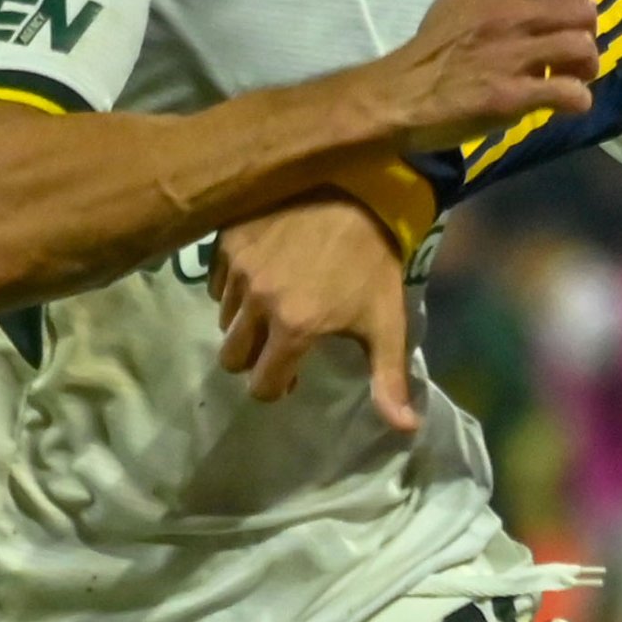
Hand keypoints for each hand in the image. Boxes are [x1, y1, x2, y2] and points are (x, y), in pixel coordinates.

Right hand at [213, 191, 416, 431]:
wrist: (358, 191)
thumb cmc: (373, 262)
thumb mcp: (387, 322)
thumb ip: (388, 379)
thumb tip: (405, 430)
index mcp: (294, 328)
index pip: (262, 384)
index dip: (276, 387)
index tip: (291, 376)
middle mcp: (257, 301)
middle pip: (231, 356)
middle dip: (251, 360)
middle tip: (276, 345)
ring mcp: (238, 269)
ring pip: (223, 317)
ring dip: (242, 322)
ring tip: (272, 306)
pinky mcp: (226, 240)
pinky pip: (216, 281)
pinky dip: (233, 287)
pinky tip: (261, 277)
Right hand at [373, 0, 599, 146]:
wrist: (400, 95)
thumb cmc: (434, 48)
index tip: (564, 9)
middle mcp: (509, 17)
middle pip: (582, 9)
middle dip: (588, 31)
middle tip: (572, 48)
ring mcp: (511, 56)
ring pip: (581, 47)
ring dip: (586, 67)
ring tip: (570, 76)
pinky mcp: (510, 96)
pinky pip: (568, 93)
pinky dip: (576, 101)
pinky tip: (564, 104)